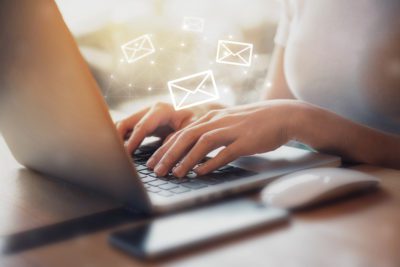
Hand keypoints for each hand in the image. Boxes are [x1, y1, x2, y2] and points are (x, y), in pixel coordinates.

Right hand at [116, 102, 193, 153]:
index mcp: (162, 110)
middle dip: (118, 138)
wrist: (202, 112)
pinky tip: (122, 153)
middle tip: (115, 156)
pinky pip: (129, 130)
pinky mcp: (146, 122)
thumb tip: (163, 153)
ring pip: (124, 125)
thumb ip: (178, 138)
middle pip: (126, 122)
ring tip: (116, 155)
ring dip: (118, 139)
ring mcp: (146, 115)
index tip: (126, 154)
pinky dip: (123, 140)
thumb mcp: (192, 129)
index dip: (133, 141)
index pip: (142, 126)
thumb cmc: (199, 120)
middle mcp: (151, 110)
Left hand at [147, 100, 298, 176]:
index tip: (153, 161)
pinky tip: (200, 172)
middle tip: (156, 170)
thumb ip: (210, 133)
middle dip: (168, 154)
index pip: (181, 132)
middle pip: (186, 136)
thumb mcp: (227, 123)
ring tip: (175, 174)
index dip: (165, 147)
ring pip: (202, 143)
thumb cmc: (252, 122)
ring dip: (186, 159)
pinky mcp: (245, 141)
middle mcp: (217, 121)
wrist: (281, 116)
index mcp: (210, 117)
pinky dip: (211, 163)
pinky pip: (225, 152)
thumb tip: (193, 153)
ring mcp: (231, 130)